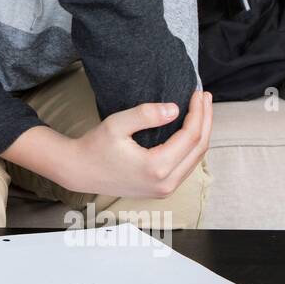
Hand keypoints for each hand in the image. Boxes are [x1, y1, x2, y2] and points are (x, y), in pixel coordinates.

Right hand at [55, 88, 212, 199]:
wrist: (79, 171)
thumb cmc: (94, 147)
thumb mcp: (116, 124)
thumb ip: (146, 114)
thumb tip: (174, 109)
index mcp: (156, 167)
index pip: (191, 136)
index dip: (198, 112)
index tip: (197, 93)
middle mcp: (165, 184)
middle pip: (199, 149)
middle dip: (205, 120)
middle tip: (205, 97)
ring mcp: (164, 190)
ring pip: (195, 159)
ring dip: (201, 133)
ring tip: (202, 110)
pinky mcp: (161, 190)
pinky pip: (186, 166)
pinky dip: (192, 147)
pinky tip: (191, 130)